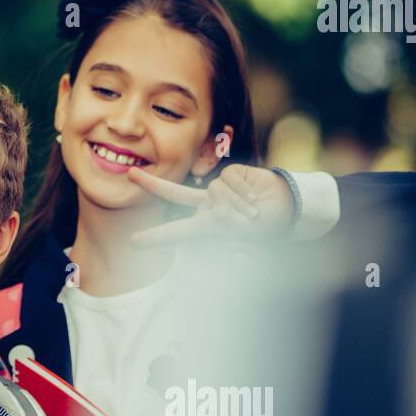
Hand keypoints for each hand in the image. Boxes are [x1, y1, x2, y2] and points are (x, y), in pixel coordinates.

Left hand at [127, 164, 293, 247]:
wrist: (286, 208)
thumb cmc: (265, 226)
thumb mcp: (241, 232)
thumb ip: (223, 220)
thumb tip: (215, 207)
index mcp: (206, 225)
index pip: (176, 232)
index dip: (156, 237)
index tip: (133, 242)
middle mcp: (208, 206)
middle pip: (173, 193)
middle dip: (151, 184)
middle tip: (129, 174)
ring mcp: (218, 188)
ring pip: (214, 191)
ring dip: (236, 204)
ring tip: (252, 212)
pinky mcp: (231, 173)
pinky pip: (228, 180)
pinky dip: (243, 191)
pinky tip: (254, 197)